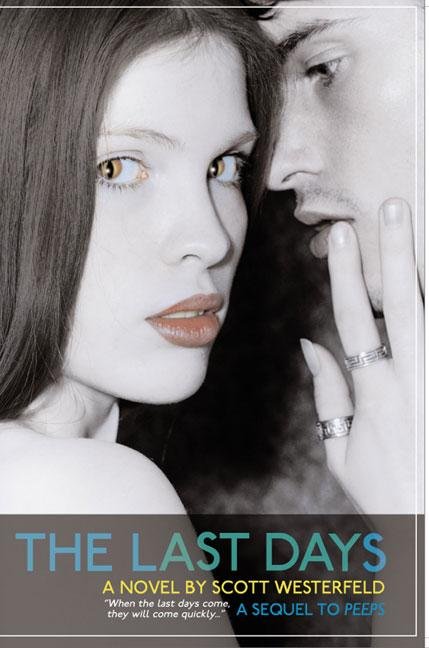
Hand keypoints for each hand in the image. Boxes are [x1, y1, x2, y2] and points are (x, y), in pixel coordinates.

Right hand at [300, 198, 422, 513]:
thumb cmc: (386, 490)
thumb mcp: (340, 449)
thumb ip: (328, 394)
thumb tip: (309, 343)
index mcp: (376, 392)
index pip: (354, 319)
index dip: (344, 274)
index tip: (342, 235)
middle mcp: (412, 379)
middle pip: (403, 303)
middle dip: (396, 251)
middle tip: (396, 205)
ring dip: (424, 272)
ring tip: (424, 230)